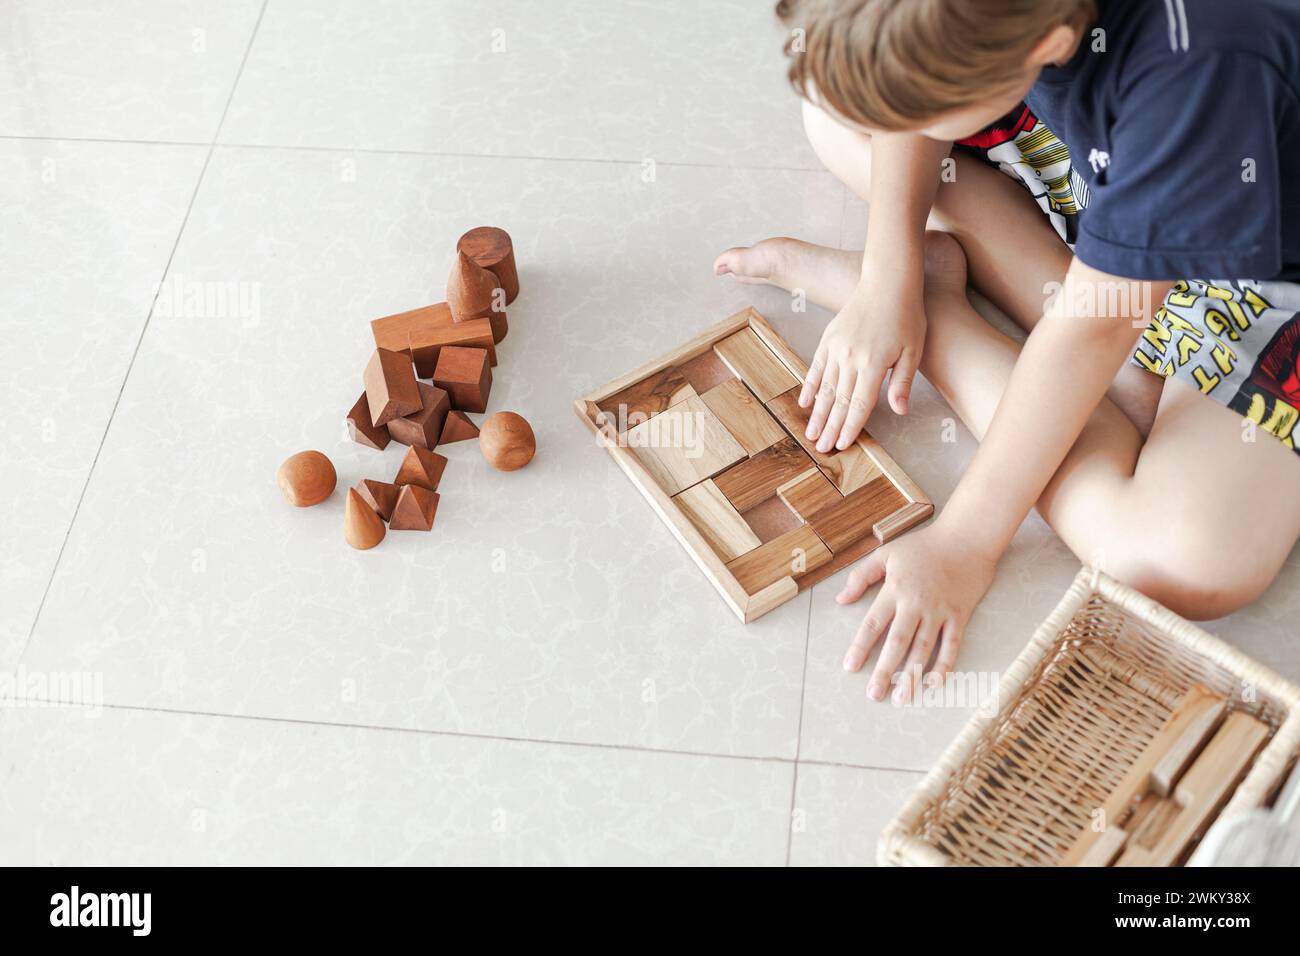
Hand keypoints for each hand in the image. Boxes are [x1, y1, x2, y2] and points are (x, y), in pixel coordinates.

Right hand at [801, 279, 923, 452]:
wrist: (887, 281)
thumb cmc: (907, 315)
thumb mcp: (914, 350)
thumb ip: (903, 382)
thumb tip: (900, 411)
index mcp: (874, 364)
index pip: (860, 404)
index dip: (850, 427)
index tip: (842, 445)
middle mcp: (852, 358)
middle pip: (839, 401)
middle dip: (830, 427)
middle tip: (821, 449)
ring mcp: (837, 348)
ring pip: (826, 388)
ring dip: (817, 413)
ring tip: (811, 433)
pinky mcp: (829, 338)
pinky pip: (817, 367)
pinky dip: (811, 386)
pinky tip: (805, 402)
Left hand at [836, 521, 997, 703]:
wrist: (966, 538)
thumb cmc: (924, 546)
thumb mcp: (887, 554)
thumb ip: (861, 576)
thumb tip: (840, 599)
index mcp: (895, 589)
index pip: (873, 624)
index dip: (861, 647)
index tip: (850, 667)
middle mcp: (916, 604)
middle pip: (897, 642)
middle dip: (884, 670)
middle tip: (874, 694)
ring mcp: (939, 611)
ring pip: (923, 649)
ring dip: (911, 675)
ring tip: (901, 698)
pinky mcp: (960, 616)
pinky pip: (951, 645)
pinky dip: (943, 666)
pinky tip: (934, 684)